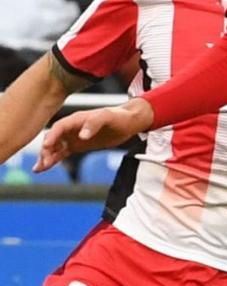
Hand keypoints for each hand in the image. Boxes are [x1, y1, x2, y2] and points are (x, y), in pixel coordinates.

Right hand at [36, 98, 153, 171]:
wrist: (127, 122)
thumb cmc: (117, 116)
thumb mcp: (107, 117)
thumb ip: (94, 124)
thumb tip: (82, 136)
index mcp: (76, 119)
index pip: (59, 127)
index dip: (52, 136)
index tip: (46, 146)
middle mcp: (71, 128)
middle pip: (53, 138)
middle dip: (46, 150)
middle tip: (43, 163)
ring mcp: (73, 137)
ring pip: (54, 148)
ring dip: (46, 157)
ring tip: (39, 168)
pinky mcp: (77, 146)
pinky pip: (61, 153)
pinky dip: (53, 160)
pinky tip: (44, 168)